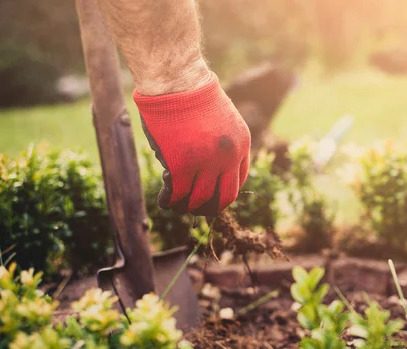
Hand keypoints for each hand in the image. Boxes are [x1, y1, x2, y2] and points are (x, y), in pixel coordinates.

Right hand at [134, 71, 249, 215]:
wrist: (177, 80)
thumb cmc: (193, 93)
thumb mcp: (222, 116)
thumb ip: (220, 142)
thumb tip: (208, 167)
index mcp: (242, 143)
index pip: (239, 180)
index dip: (223, 191)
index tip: (212, 194)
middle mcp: (229, 157)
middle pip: (225, 198)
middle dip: (210, 208)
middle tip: (196, 209)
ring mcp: (207, 163)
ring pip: (200, 200)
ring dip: (188, 207)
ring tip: (177, 205)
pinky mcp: (182, 166)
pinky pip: (177, 194)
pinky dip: (170, 202)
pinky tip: (164, 201)